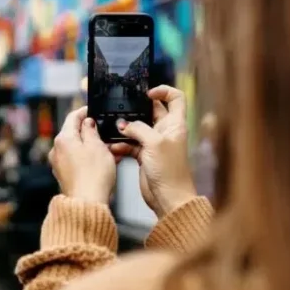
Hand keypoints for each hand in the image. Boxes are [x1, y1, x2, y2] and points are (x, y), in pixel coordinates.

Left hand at [48, 107, 116, 204]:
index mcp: (63, 139)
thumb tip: (88, 123)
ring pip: (77, 148)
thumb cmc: (93, 176)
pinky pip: (77, 161)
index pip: (73, 117)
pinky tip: (103, 162)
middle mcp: (57, 150)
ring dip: (92, 146)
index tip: (92, 110)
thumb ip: (91, 130)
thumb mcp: (97, 146)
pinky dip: (89, 158)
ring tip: (109, 150)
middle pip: (74, 133)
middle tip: (105, 133)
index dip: (85, 111)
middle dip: (91, 132)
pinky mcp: (65, 175)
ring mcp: (59, 164)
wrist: (87, 203)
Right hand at [110, 86, 195, 217]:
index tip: (147, 93)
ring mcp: (154, 144)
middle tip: (122, 109)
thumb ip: (138, 129)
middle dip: (136, 110)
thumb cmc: (170, 171)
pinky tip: (114, 148)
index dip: (163, 91)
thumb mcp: (154, 143)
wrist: (168, 198)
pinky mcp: (144, 156)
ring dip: (125, 129)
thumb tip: (123, 124)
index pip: (175, 98)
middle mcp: (165, 131)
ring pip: (137, 128)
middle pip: (151, 112)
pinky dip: (121, 145)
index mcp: (175, 124)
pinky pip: (130, 144)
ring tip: (114, 130)